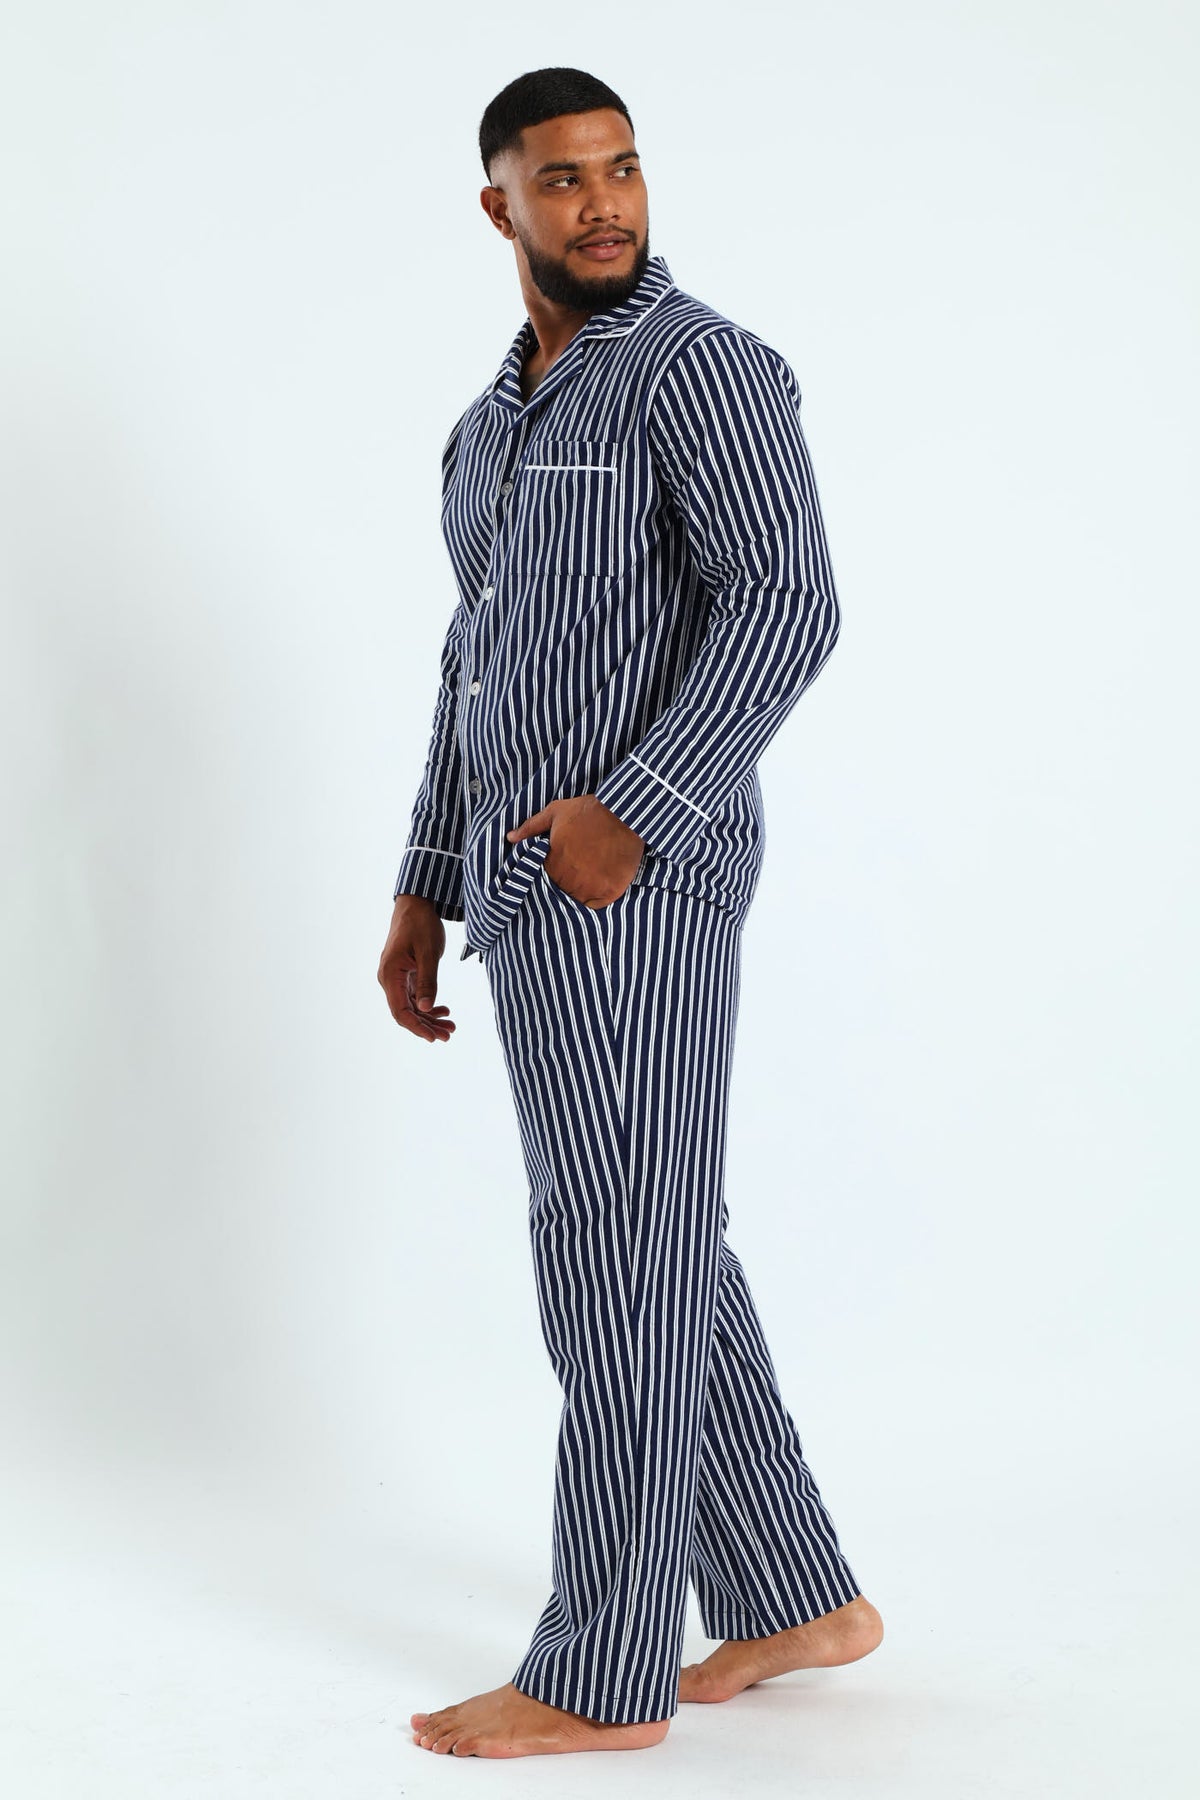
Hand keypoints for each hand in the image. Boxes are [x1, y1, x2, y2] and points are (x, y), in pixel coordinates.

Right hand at [378, 894, 457, 1041]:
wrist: (415, 904)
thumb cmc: (421, 924)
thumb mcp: (428, 953)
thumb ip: (428, 981)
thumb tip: (426, 1008)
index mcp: (390, 975)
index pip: (401, 1011)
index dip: (417, 1027)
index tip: (434, 1038)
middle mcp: (389, 979)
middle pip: (406, 1012)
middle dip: (427, 1026)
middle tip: (449, 1034)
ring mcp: (396, 978)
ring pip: (411, 1007)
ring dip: (429, 1018)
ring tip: (451, 1026)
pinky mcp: (404, 975)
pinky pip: (414, 996)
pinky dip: (428, 1005)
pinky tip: (444, 1010)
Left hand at [507, 795, 644, 907]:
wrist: (622, 813)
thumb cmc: (587, 811)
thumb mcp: (555, 812)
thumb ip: (530, 827)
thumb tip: (510, 838)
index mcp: (552, 864)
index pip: (546, 877)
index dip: (555, 869)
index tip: (565, 860)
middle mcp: (569, 879)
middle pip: (562, 889)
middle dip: (567, 880)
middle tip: (580, 865)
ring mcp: (590, 887)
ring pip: (578, 899)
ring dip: (581, 890)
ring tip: (590, 873)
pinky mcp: (610, 891)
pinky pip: (596, 905)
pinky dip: (596, 898)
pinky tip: (600, 883)